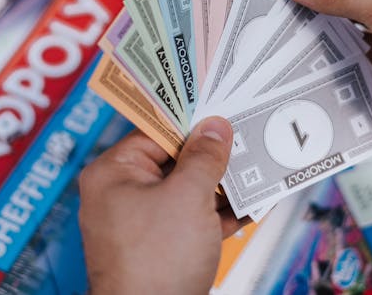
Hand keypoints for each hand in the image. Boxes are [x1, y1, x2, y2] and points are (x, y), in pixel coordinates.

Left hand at [78, 117, 245, 294]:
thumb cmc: (156, 261)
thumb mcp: (188, 196)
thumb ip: (205, 157)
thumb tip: (216, 127)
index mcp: (114, 173)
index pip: (155, 132)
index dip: (191, 122)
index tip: (222, 111)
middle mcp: (122, 195)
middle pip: (174, 161)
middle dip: (212, 157)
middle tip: (245, 140)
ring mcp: (142, 224)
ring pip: (187, 192)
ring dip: (222, 186)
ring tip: (257, 170)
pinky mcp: (161, 249)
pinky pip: (192, 220)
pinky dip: (219, 214)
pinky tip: (251, 206)